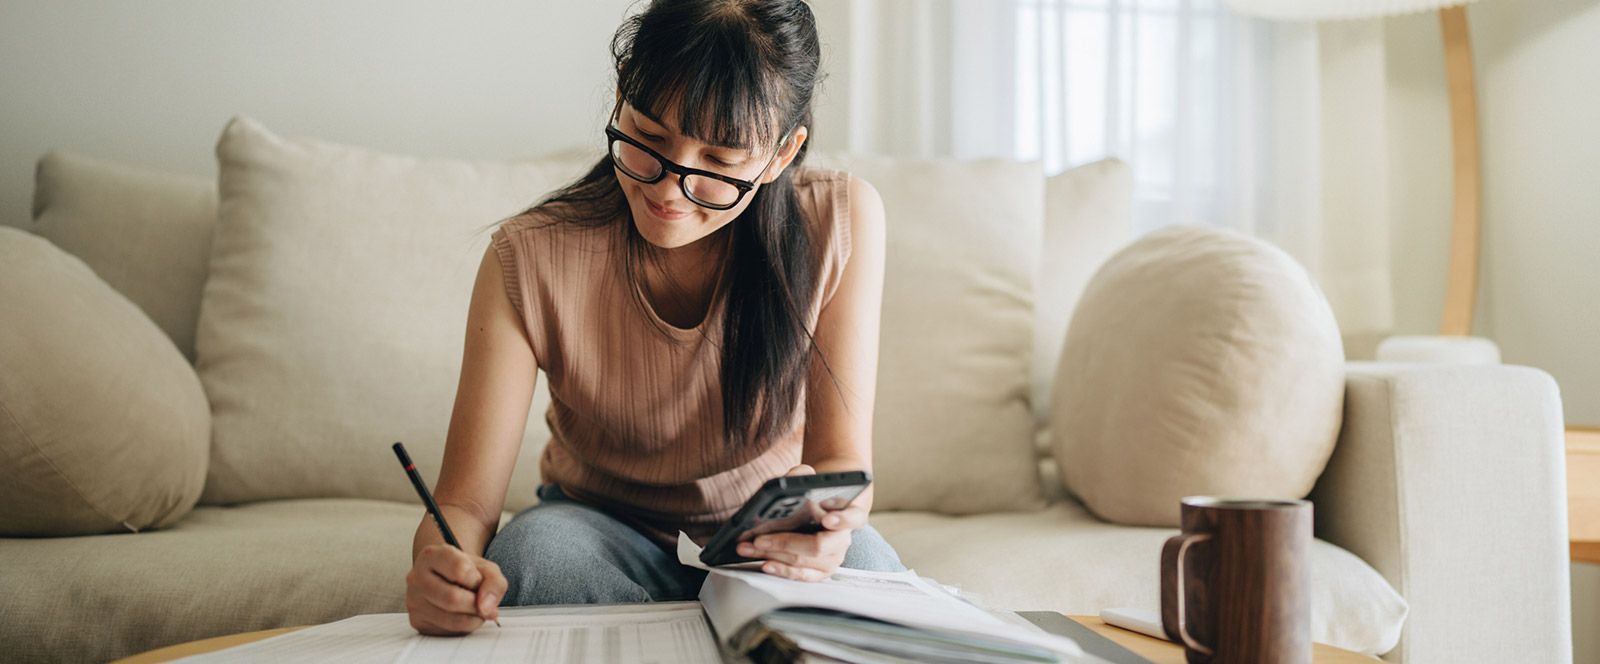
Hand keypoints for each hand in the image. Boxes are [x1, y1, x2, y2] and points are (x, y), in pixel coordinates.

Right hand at [405, 544, 507, 634]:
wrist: (447, 578)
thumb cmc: (466, 572)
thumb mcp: (485, 569)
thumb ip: (494, 583)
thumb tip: (486, 609)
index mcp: (432, 555)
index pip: (461, 570)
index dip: (477, 580)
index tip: (477, 581)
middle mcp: (416, 577)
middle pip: (453, 599)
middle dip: (476, 604)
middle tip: (480, 601)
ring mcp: (413, 600)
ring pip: (452, 619)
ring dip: (473, 618)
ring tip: (474, 608)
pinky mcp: (416, 620)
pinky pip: (447, 631)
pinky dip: (464, 627)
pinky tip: (462, 615)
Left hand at [736, 464, 869, 581]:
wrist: (817, 513)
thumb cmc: (814, 498)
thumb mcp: (809, 482)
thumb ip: (802, 476)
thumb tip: (792, 478)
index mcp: (849, 514)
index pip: (854, 517)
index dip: (842, 520)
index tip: (827, 518)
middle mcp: (843, 539)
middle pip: (818, 545)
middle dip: (786, 542)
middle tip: (761, 538)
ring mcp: (832, 559)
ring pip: (803, 561)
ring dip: (773, 554)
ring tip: (750, 547)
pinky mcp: (819, 572)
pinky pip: (801, 576)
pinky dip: (781, 570)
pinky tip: (765, 563)